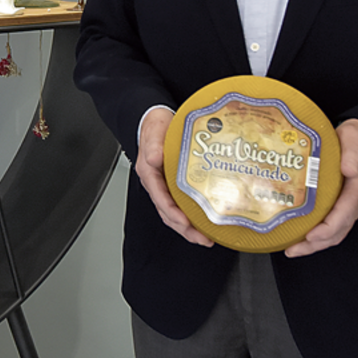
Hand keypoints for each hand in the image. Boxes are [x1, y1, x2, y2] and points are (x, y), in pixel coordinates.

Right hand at [135, 107, 213, 246]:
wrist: (157, 119)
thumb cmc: (154, 126)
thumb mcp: (153, 131)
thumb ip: (153, 145)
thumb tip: (154, 158)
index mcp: (150, 174)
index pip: (160, 198)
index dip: (172, 212)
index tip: (185, 222)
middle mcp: (157, 184)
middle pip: (169, 213)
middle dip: (185, 229)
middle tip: (203, 238)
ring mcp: (166, 186)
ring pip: (175, 213)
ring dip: (190, 227)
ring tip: (207, 237)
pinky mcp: (175, 184)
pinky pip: (183, 204)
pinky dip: (193, 215)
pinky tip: (206, 220)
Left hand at [285, 118, 357, 257]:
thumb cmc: (356, 140)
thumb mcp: (356, 138)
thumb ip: (353, 153)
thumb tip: (349, 168)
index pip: (345, 213)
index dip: (329, 227)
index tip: (312, 235)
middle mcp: (355, 202)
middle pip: (338, 230)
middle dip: (316, 243)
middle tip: (294, 248)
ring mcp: (348, 207)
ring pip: (334, 233)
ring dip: (314, 245)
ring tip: (292, 249)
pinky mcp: (340, 208)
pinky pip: (329, 226)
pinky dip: (314, 236)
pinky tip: (297, 238)